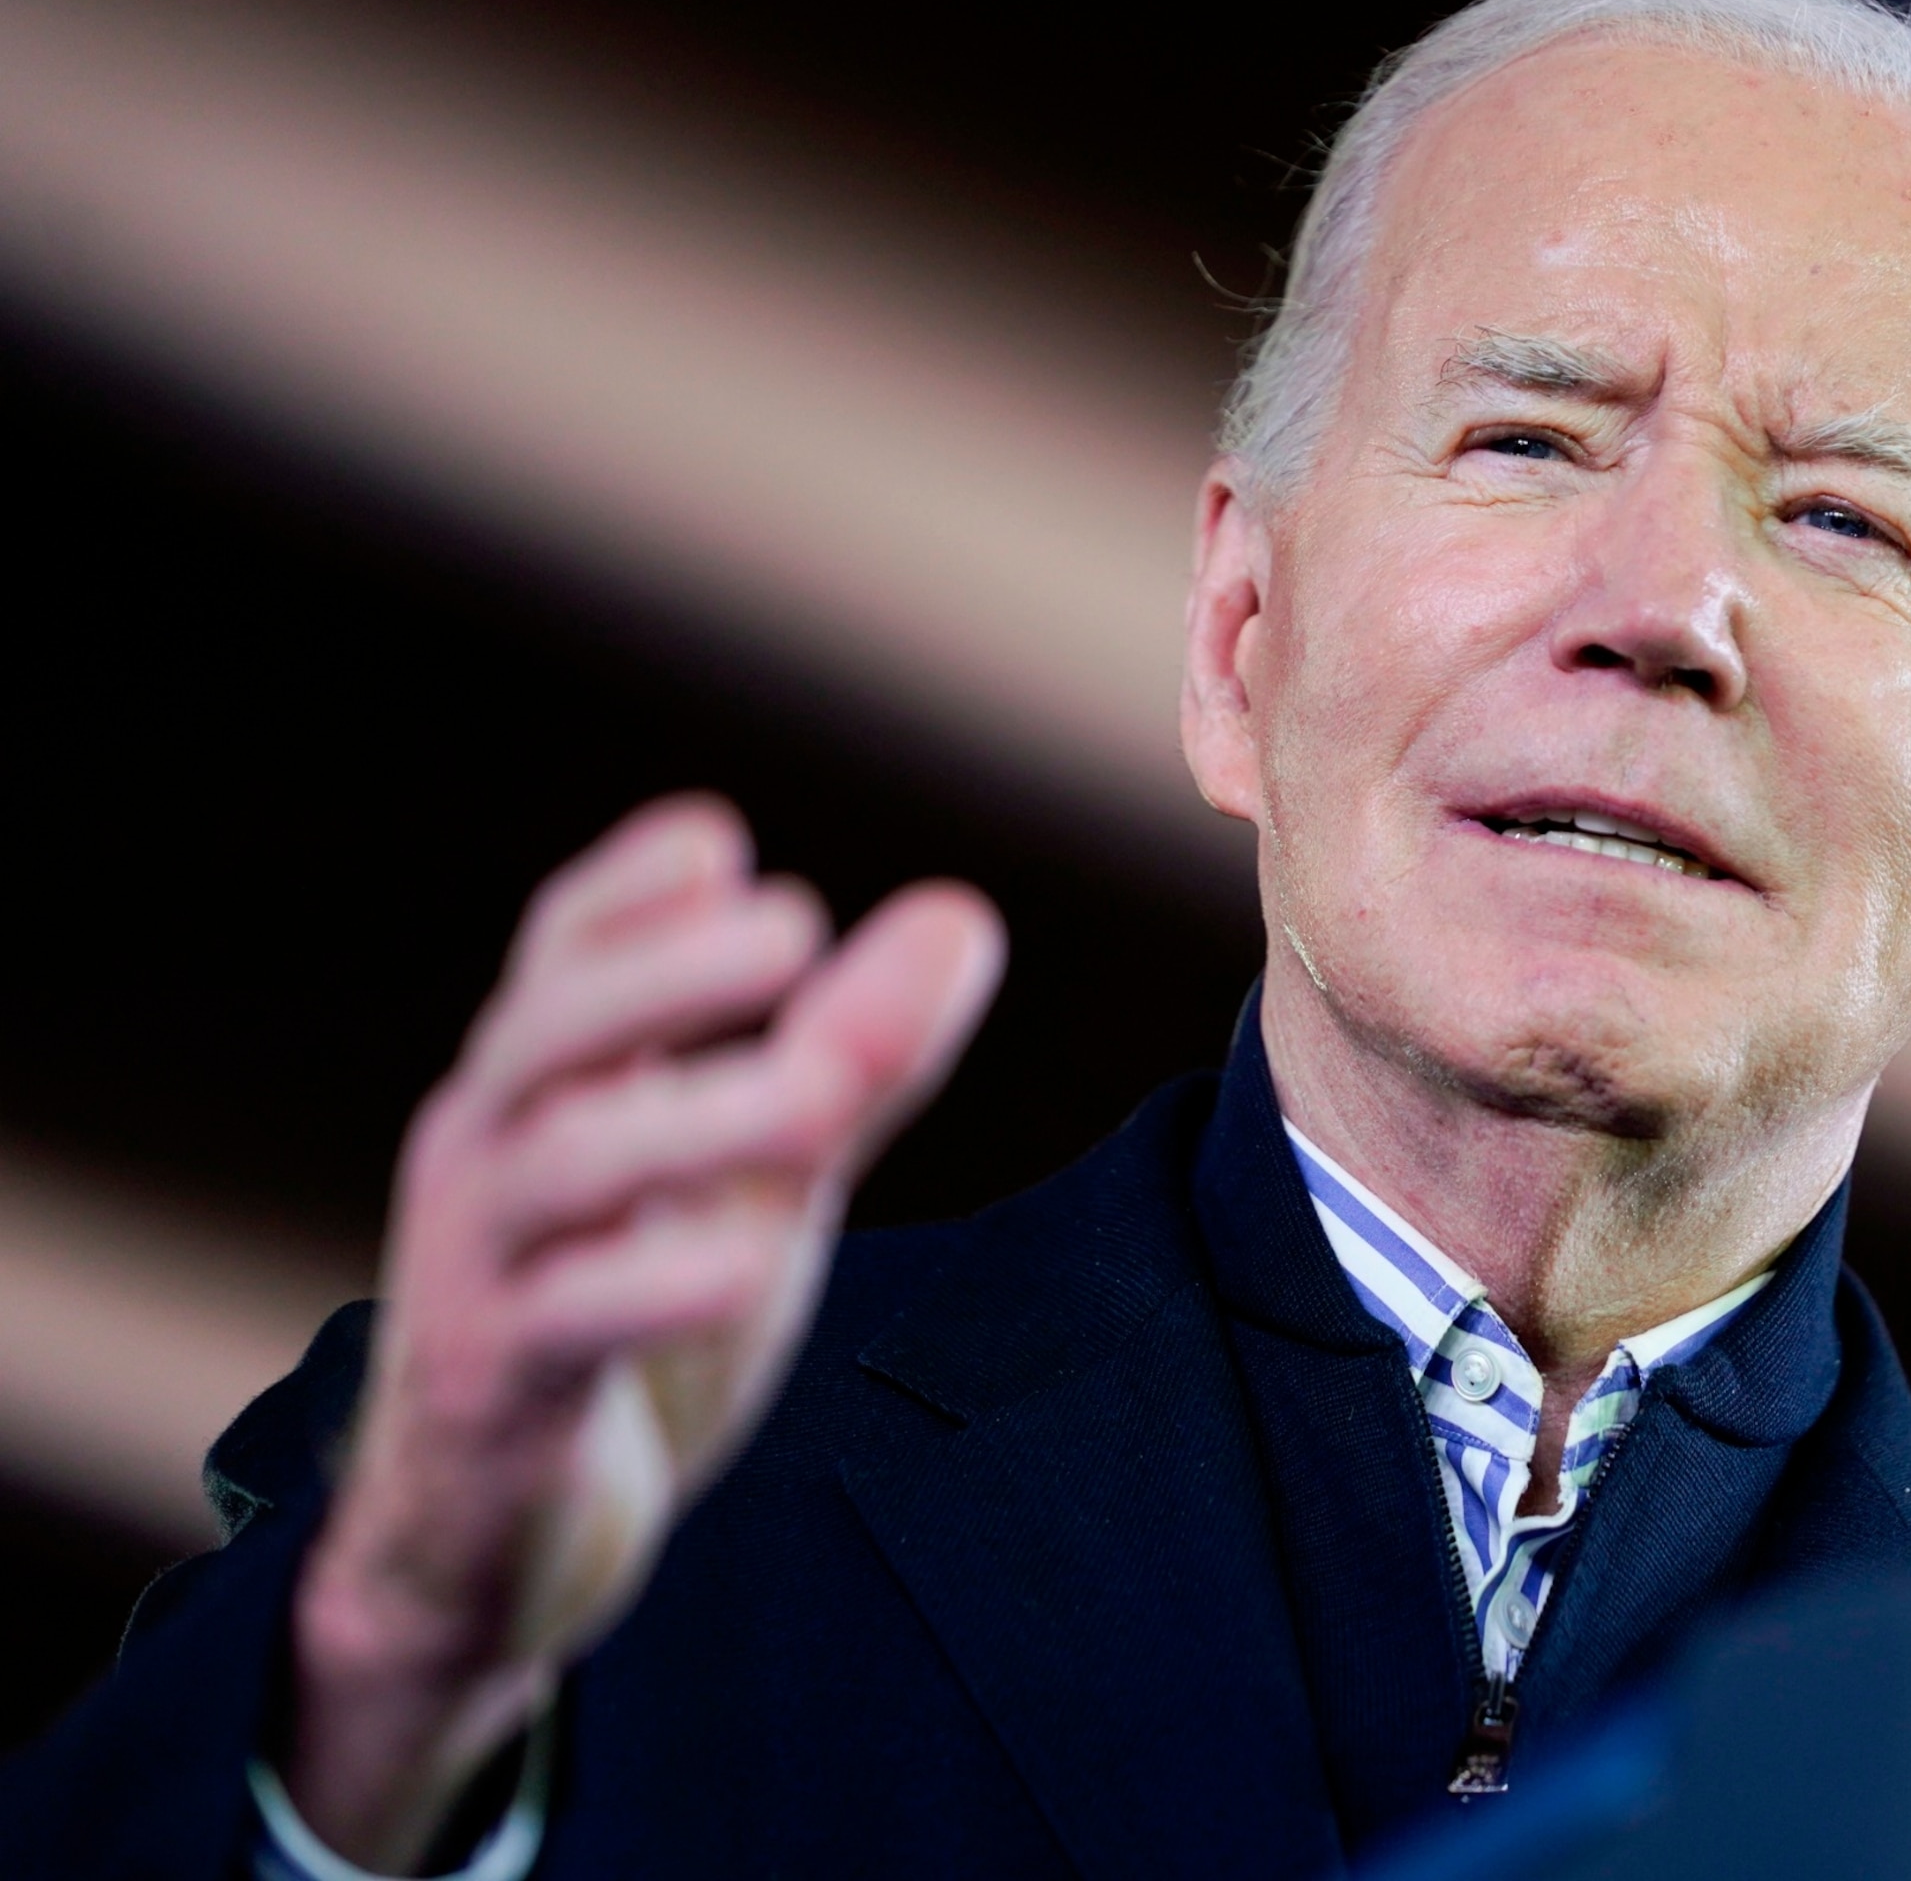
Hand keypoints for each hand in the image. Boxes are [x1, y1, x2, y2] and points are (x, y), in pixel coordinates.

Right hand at [283, 796, 1005, 1870]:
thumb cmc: (626, 1315)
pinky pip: (558, 1325)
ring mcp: (477, 1271)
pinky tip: (742, 1265)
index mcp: (546, 1087)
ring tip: (820, 1098)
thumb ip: (849, 1056)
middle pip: (546, 1029)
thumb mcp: (754, 1179)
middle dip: (665, 972)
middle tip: (792, 926)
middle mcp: (491, 1155)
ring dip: (693, 1120)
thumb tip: (961, 913)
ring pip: (558, 1167)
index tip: (718, 840)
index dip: (628, 891)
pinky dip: (649, 1288)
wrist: (491, 1543)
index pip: (562, 954)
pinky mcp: (493, 1390)